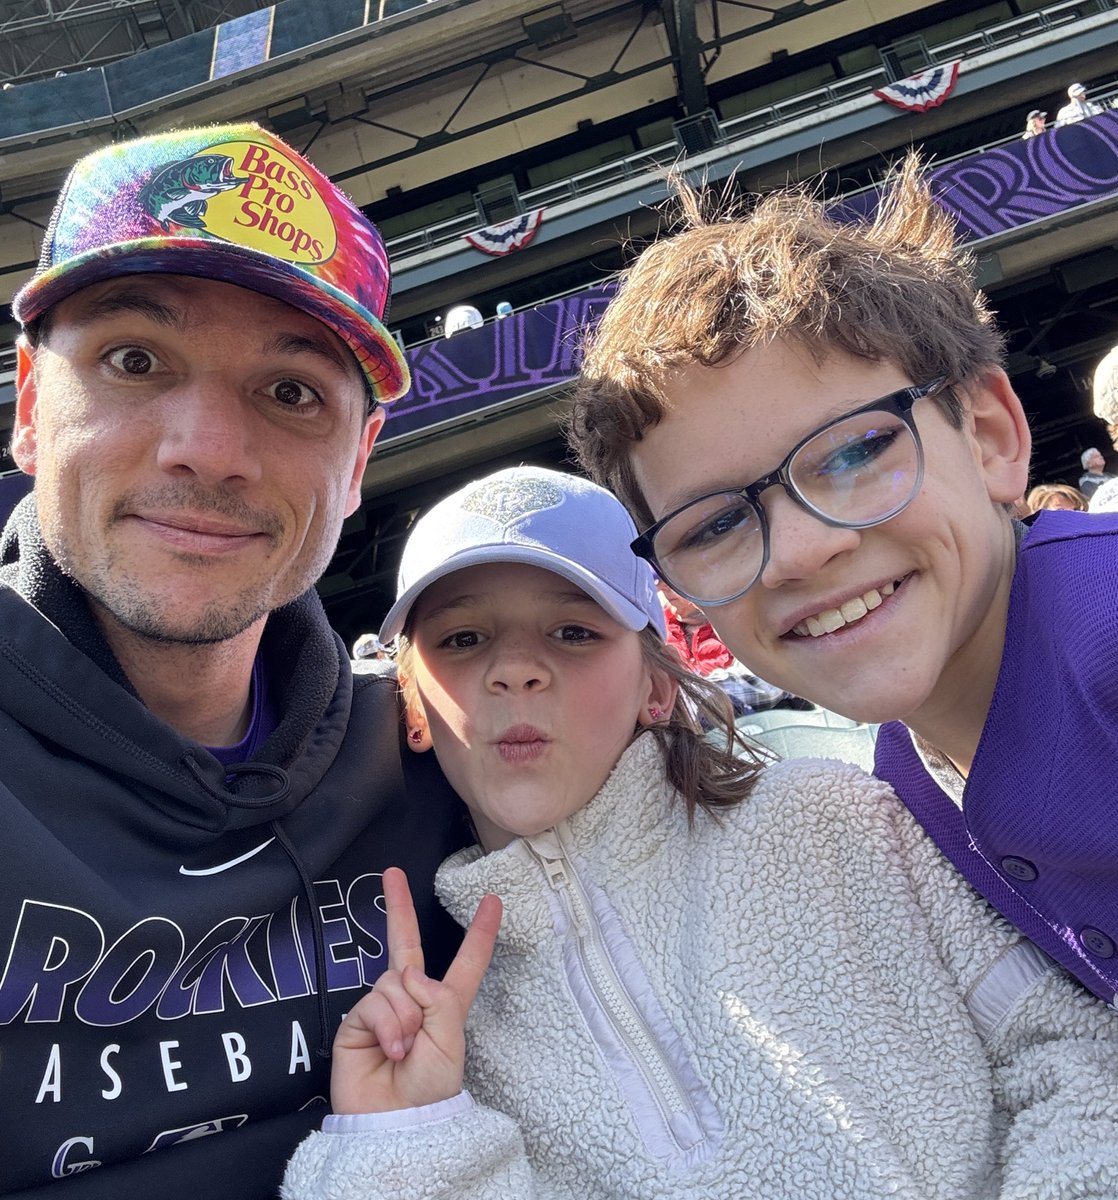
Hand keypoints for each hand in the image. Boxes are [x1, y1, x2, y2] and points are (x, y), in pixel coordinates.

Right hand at [330, 866, 501, 1113]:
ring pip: (396, 980)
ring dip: (405, 1015)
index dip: (480, 932)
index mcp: (445, 1004)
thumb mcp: (450, 1040)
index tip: (492, 901)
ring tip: (405, 1048)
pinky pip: (376, 1001)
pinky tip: (389, 1049)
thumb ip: (437, 998)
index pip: (466, 962)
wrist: (395, 1124)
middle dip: (399, 906)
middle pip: (407, 944)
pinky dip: (387, 1025)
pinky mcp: (358, 1019)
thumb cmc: (430, 1088)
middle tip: (392, 872)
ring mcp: (384, 1007)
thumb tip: (407, 972)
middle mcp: (413, 999)